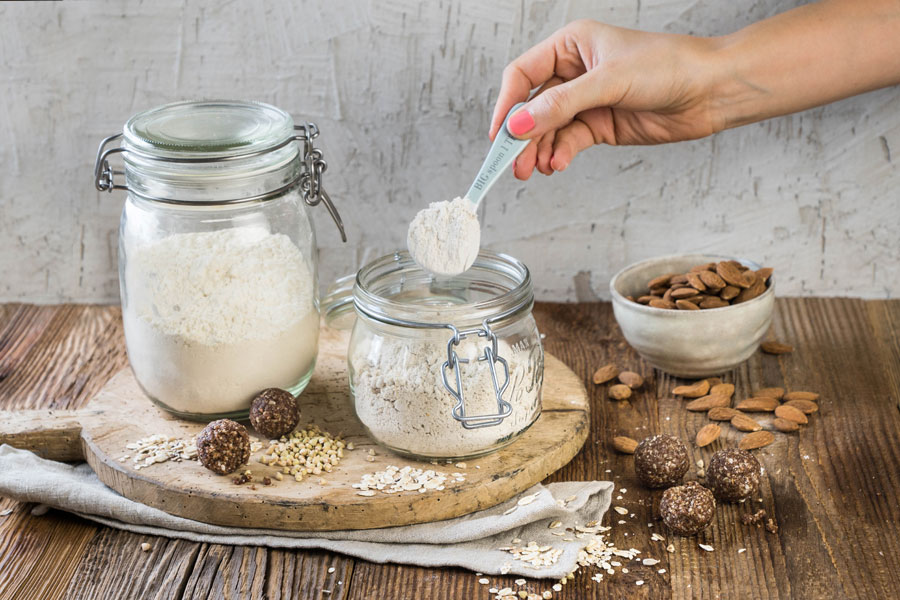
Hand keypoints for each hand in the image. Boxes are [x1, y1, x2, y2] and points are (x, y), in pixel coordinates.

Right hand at [490, 20, 718, 178]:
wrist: (711, 90)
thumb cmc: (670, 66)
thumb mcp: (609, 81)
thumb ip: (561, 105)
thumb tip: (519, 124)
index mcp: (571, 46)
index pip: (523, 75)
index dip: (507, 105)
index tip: (499, 134)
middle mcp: (575, 72)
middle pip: (532, 108)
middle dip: (521, 137)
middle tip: (513, 164)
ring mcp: (587, 101)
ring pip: (548, 130)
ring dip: (539, 151)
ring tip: (536, 169)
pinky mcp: (600, 125)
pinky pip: (569, 141)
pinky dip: (561, 154)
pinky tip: (558, 164)